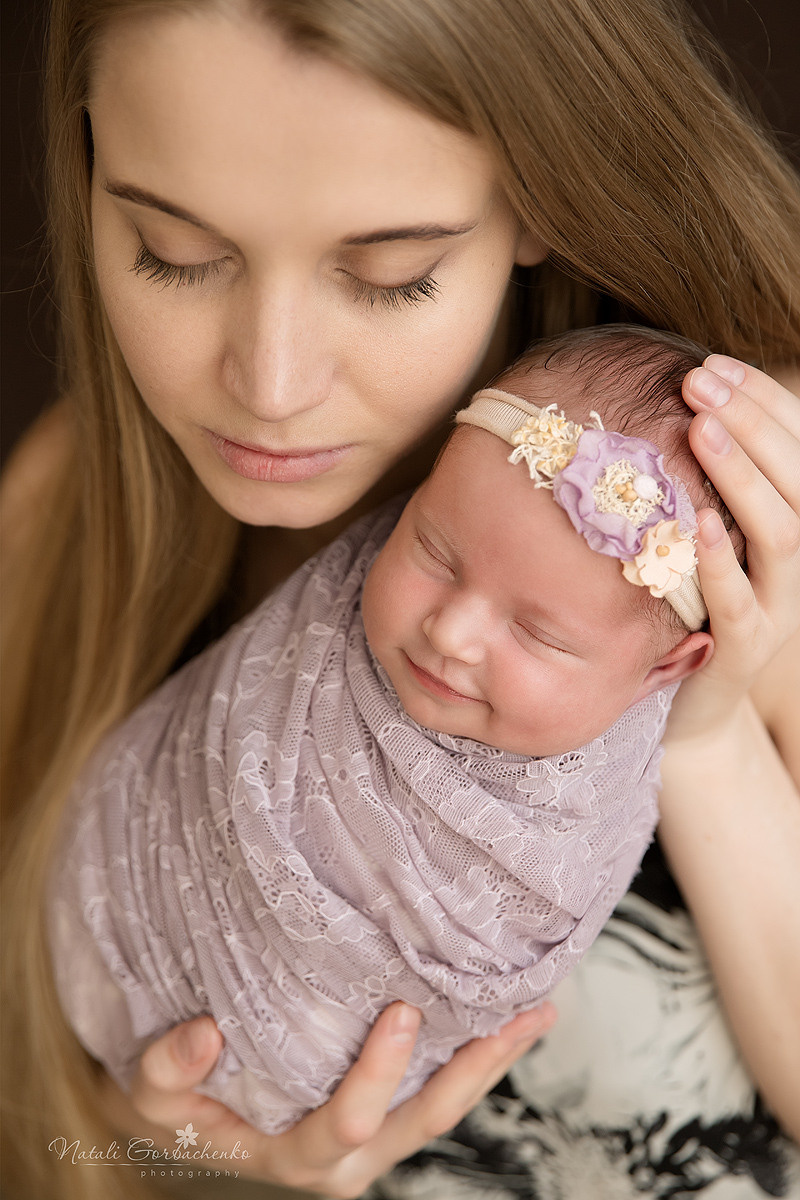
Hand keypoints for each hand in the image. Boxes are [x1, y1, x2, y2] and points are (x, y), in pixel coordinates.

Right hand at [106, 1002, 555, 1197]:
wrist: (189, 1114)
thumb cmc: (177, 1101)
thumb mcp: (150, 1092)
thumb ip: (169, 1069)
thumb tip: (203, 1036)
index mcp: (297, 1155)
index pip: (349, 1124)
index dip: (379, 1075)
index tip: (402, 1012)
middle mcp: (347, 1156)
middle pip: (425, 1119)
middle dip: (474, 1069)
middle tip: (514, 1014)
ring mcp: (374, 1136)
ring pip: (444, 1107)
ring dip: (491, 1062)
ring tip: (536, 1012)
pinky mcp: (386, 1112)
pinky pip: (439, 1091)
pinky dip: (474, 1056)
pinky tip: (507, 1015)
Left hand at [668, 356, 799, 740]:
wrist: (690, 708)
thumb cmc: (688, 605)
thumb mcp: (702, 537)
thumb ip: (702, 483)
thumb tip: (671, 407)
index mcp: (793, 526)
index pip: (796, 449)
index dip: (763, 401)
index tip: (714, 362)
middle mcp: (799, 565)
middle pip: (798, 481)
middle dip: (752, 422)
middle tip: (700, 381)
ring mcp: (780, 609)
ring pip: (783, 535)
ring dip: (744, 477)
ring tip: (701, 429)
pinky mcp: (746, 652)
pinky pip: (743, 605)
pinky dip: (722, 563)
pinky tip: (696, 523)